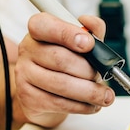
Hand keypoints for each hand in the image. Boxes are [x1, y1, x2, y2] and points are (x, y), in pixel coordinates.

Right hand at [15, 13, 115, 127]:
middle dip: (88, 70)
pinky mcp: (28, 98)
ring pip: (61, 84)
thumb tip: (91, 23)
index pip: (45, 26)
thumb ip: (91, 30)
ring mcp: (24, 74)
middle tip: (102, 76)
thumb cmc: (68, 62)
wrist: (47, 91)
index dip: (68, 34)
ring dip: (90, 92)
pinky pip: (59, 103)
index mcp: (39, 30)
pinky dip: (82, 106)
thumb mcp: (81, 43)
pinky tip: (92, 105)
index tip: (89, 44)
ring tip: (105, 96)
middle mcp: (28, 49)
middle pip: (60, 59)